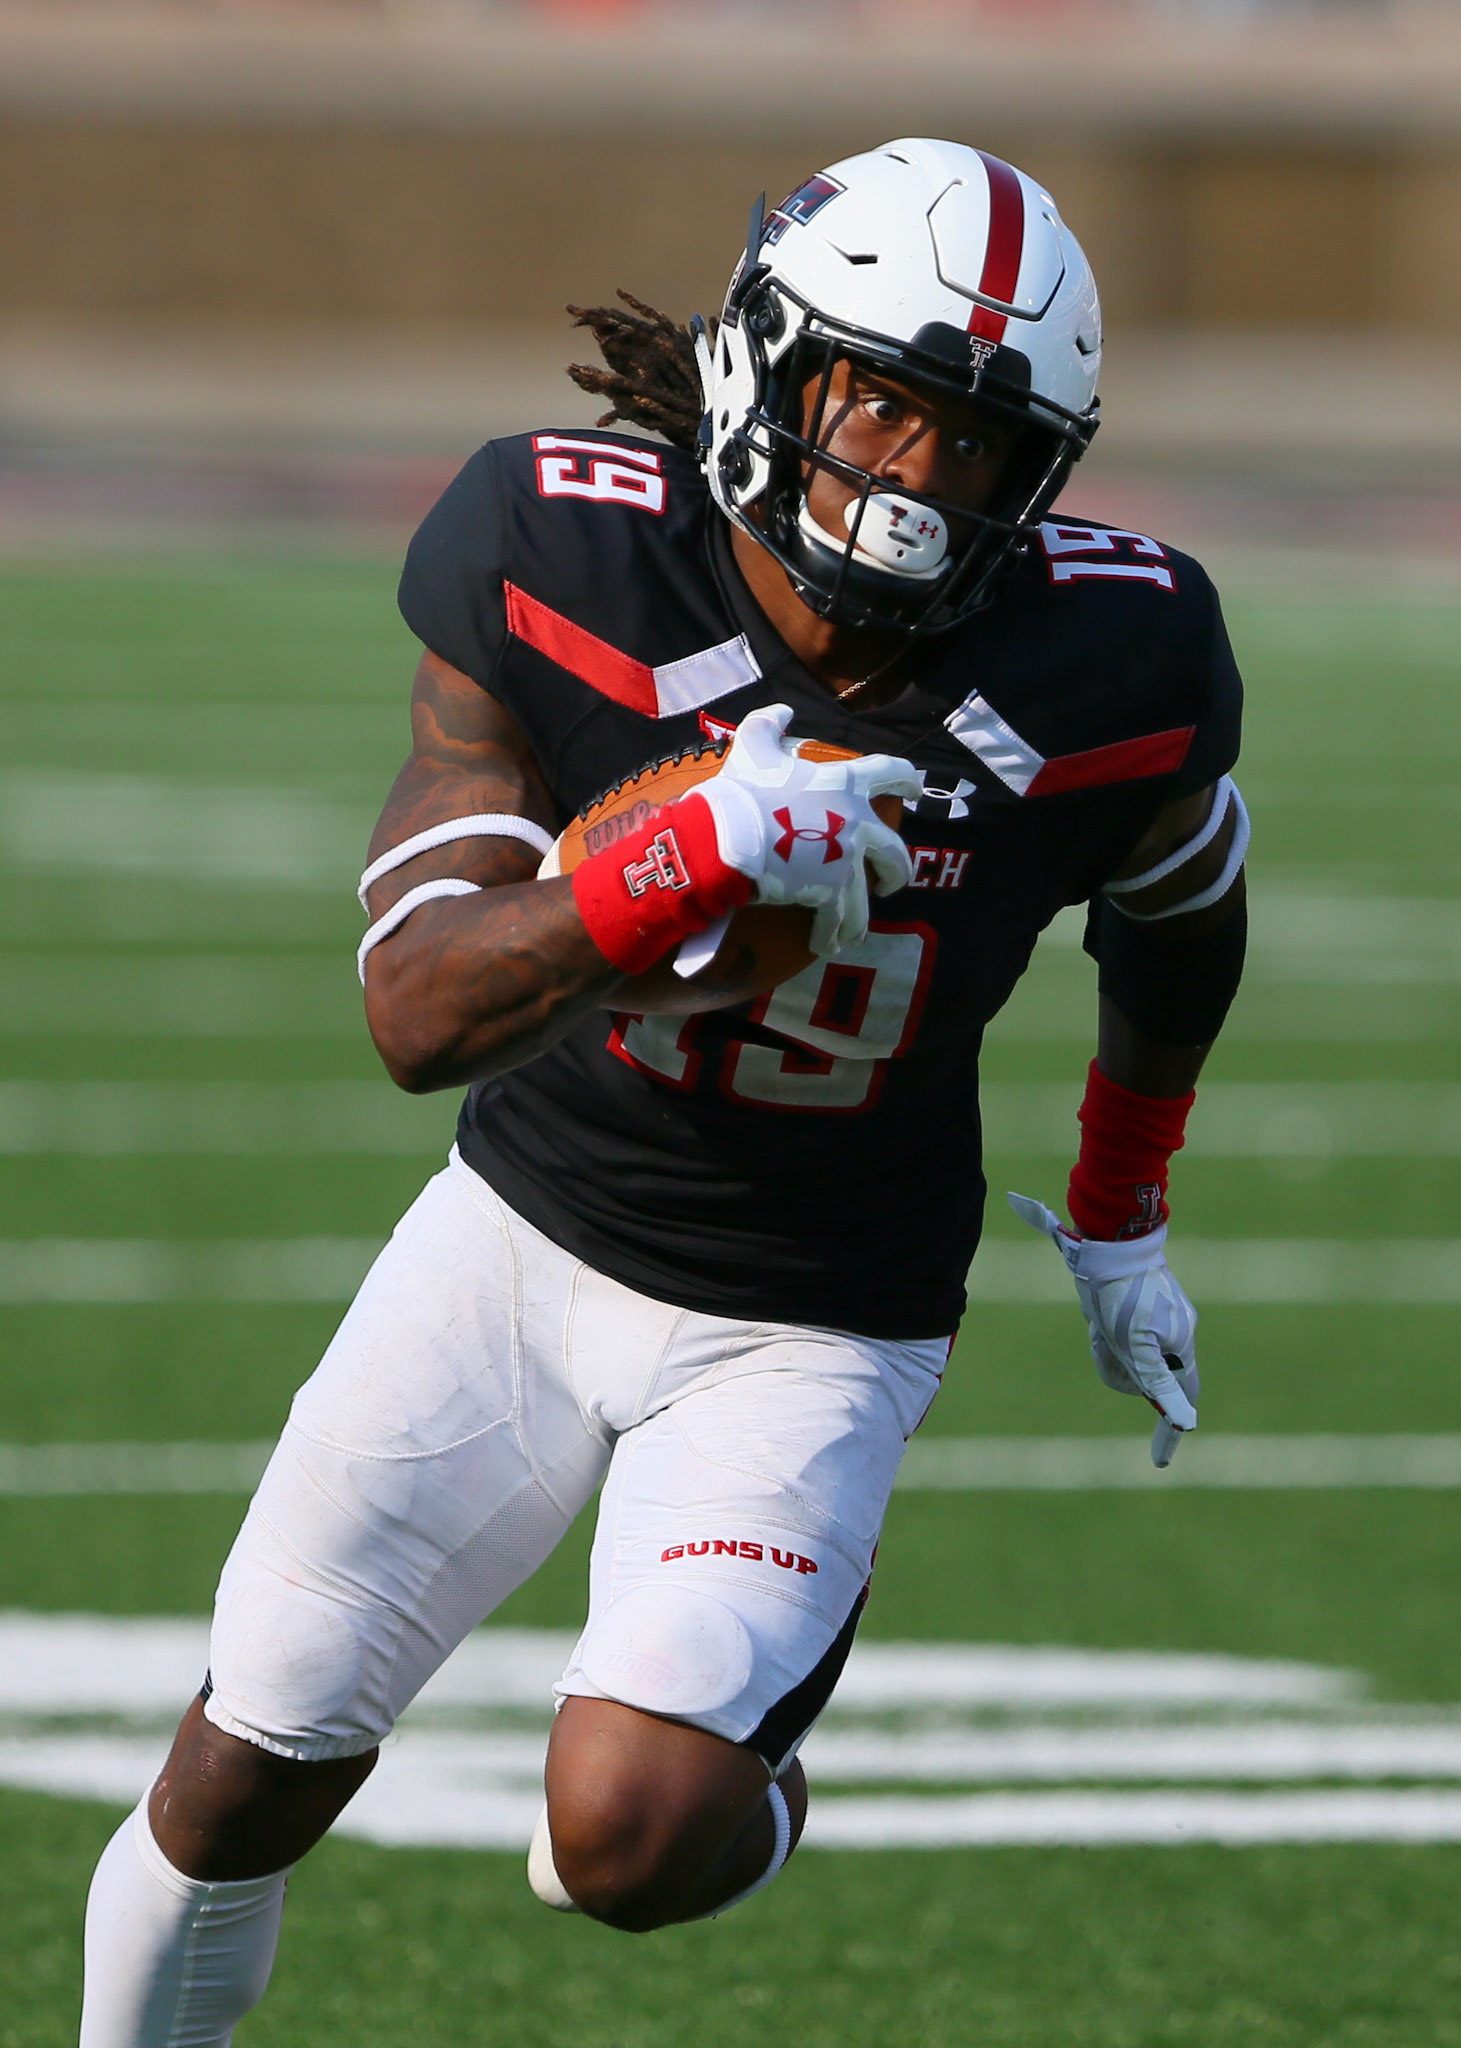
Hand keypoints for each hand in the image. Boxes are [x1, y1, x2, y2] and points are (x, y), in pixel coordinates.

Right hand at [695, 704, 918, 952]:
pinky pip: (837, 921)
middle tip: (892, 881)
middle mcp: (857, 824)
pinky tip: (827, 945)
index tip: (916, 790)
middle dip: (897, 871)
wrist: (731, 837)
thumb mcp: (753, 745)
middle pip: (894, 852)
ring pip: (868, 897)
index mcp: (845, 785)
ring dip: (862, 917)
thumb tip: (783, 712)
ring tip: (853, 931)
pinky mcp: (831, 893)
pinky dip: (831, 935)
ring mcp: (847, 861)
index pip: (890, 773)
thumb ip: (769, 724)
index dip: (906, 780)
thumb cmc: (744, 790)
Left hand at [1007, 1193, 1199, 1467]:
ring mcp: (1159, 1319)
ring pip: (1127, 1356)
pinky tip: (1095, 1313)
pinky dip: (1104, 1331)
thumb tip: (1187, 1421)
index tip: (1158, 1461)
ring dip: (1108, 1347)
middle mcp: (1176, 1334)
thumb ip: (1159, 1381)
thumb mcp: (1135, 1345)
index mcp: (1180, 1346)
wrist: (1110, 1241)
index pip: (1182, 1399)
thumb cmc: (1122, 1294)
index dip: (1169, 1431)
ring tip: (1097, 1323)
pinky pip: (1119, 1335)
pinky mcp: (1141, 1306)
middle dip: (1118, 1368)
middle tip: (1102, 1343)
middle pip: (1142, 1378)